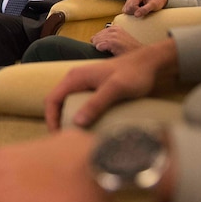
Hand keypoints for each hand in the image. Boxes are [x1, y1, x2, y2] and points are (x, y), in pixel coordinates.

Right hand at [43, 39, 178, 129]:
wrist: (149, 63)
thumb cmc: (133, 74)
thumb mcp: (115, 89)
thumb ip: (96, 104)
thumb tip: (77, 122)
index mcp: (75, 78)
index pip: (52, 99)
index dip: (51, 119)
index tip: (59, 136)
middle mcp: (76, 79)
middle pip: (58, 102)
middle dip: (58, 120)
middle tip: (68, 139)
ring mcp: (84, 83)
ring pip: (68, 103)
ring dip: (68, 118)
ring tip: (77, 135)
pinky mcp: (94, 87)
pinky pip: (79, 102)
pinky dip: (78, 114)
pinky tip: (89, 125)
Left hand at [89, 25, 142, 55]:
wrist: (141, 57)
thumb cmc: (129, 51)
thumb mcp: (119, 40)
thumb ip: (107, 37)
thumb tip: (92, 39)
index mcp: (115, 28)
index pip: (98, 34)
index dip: (99, 43)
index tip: (107, 48)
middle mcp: (114, 30)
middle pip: (95, 38)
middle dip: (98, 45)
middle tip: (108, 51)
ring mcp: (114, 36)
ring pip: (96, 42)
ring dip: (100, 48)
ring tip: (110, 52)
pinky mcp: (113, 42)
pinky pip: (99, 46)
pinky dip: (102, 50)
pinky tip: (109, 52)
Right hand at [123, 0, 168, 16]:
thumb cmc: (158, 1)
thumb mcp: (153, 5)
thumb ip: (145, 9)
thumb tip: (136, 15)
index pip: (131, 6)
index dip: (137, 11)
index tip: (145, 12)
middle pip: (127, 8)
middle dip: (134, 12)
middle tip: (143, 12)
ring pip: (125, 9)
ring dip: (132, 12)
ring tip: (141, 10)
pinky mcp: (130, 2)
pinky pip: (127, 9)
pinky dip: (132, 12)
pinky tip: (138, 10)